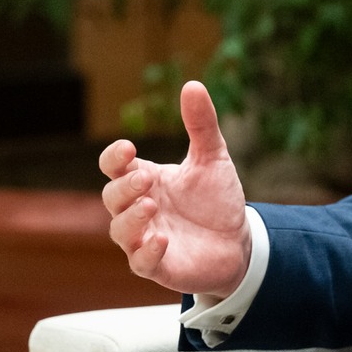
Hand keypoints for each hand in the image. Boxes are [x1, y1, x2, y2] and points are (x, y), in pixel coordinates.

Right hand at [99, 81, 252, 296]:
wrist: (240, 243)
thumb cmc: (217, 200)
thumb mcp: (213, 159)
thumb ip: (201, 125)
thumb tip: (192, 85)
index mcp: (145, 180)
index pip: (114, 167)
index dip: (114, 158)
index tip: (129, 149)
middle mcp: (139, 209)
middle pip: (112, 197)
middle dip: (125, 187)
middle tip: (147, 180)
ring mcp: (145, 238)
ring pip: (120, 231)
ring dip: (131, 219)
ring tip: (150, 206)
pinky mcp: (158, 266)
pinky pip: (141, 262)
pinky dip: (147, 251)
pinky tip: (161, 240)